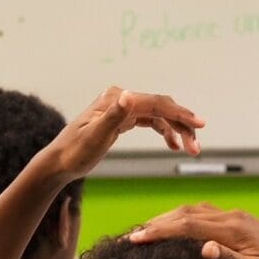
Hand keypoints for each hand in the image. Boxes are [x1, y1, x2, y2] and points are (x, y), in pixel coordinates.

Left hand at [48, 86, 205, 177]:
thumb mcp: (95, 136)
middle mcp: (121, 99)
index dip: (180, 113)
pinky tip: (174, 145)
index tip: (200, 124)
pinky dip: (165, 131)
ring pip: (159, 116)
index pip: (155, 103)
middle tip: (197, 145)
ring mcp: (122, 108)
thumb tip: (128, 95)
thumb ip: (113, 116)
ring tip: (192, 149)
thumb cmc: (74, 152)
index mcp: (116, 99)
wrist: (59, 163)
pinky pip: (150, 121)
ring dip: (177, 130)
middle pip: (161, 107)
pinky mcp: (122, 120)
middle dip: (183, 125)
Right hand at [129, 205, 258, 258]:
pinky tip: (177, 228)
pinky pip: (204, 214)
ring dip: (169, 219)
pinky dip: (185, 219)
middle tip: (133, 236)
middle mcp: (232, 217)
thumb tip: (202, 248)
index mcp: (233, 229)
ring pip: (194, 211)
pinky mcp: (239, 222)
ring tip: (148, 231)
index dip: (160, 231)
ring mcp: (235, 217)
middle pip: (186, 213)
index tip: (136, 239)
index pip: (188, 225)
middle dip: (158, 223)